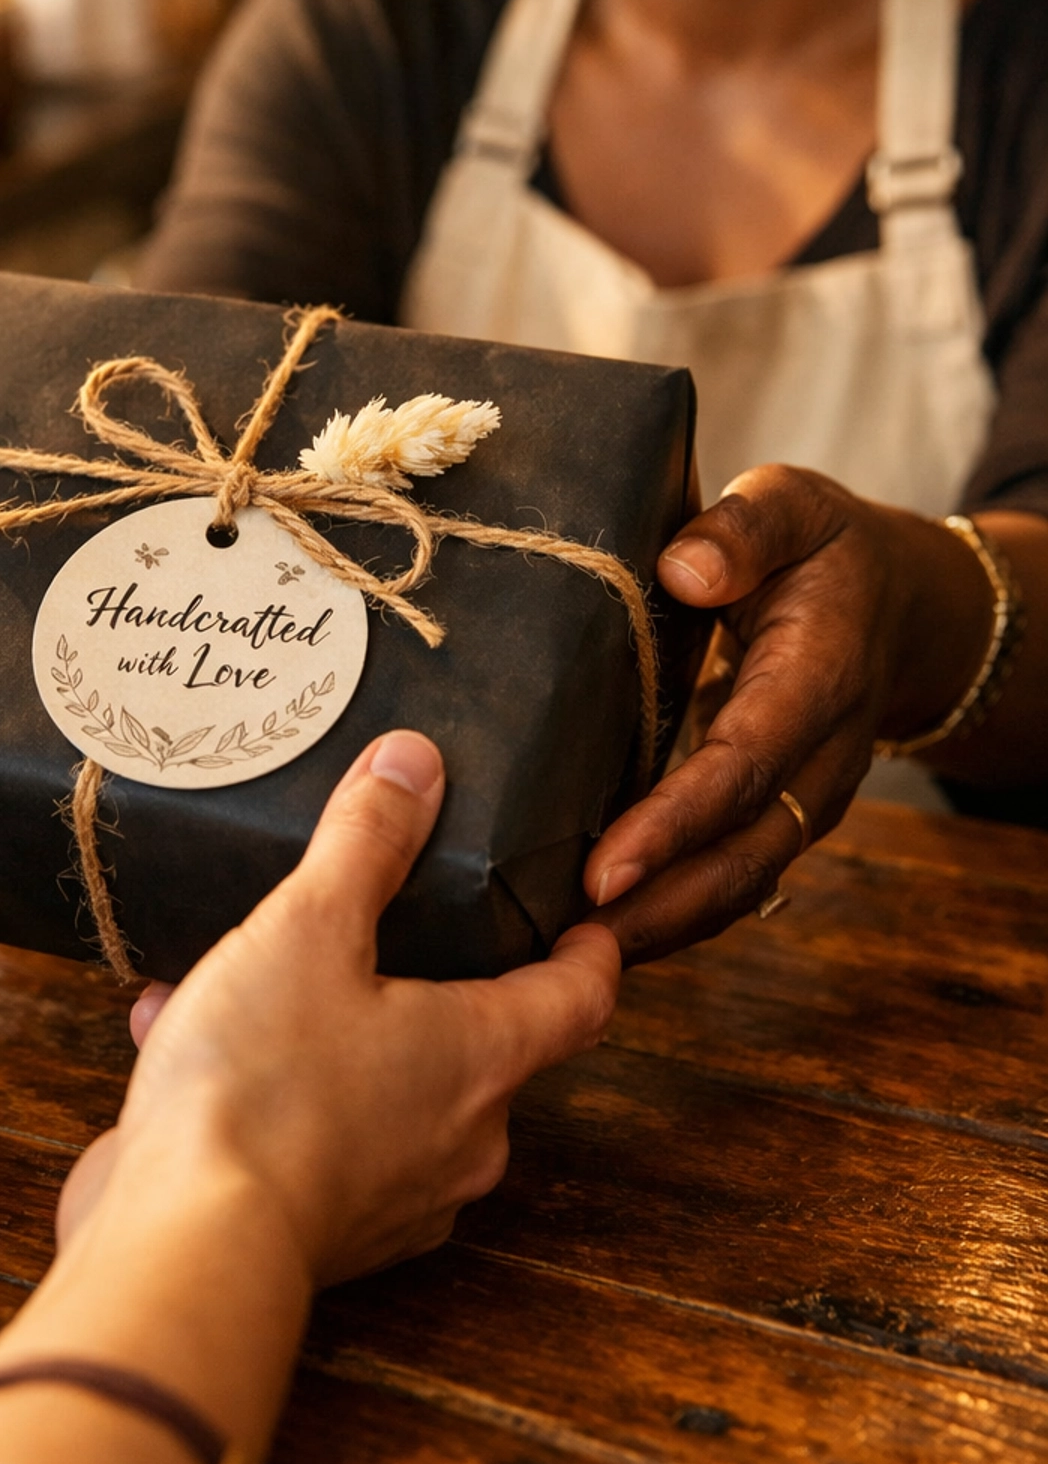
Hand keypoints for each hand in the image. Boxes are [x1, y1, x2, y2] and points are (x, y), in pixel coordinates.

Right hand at [0, 730, 615, 1463]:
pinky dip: (266, 1089)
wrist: (186, 1248)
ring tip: (232, 976)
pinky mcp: (323, 1237)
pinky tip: (172, 1039)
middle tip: (379, 926)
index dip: (587, 950)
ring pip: (382, 1089)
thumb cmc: (264, 1084)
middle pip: (478, 1045)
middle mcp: (463, 1140)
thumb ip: (366, 841)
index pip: (579, 997)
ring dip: (321, 1031)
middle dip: (423, 982)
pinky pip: (311, 1139)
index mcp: (484, 1056)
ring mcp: (397, 1200)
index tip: (585, 919)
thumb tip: (417, 764)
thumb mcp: (309, 927)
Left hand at [585, 464, 1012, 963]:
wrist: (897, 603)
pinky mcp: (775, 817)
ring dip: (660, 928)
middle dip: (658, 909)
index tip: (605, 868)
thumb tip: (683, 568)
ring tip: (567, 959)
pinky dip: (669, 914)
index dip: (673, 824)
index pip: (741, 769)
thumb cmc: (824, 549)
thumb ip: (745, 527)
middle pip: (742, 858)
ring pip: (738, 885)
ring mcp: (802, 800)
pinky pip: (727, 879)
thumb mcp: (793, 504)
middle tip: (566, 946)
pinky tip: (596, 932)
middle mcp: (820, 761)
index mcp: (817, 682)